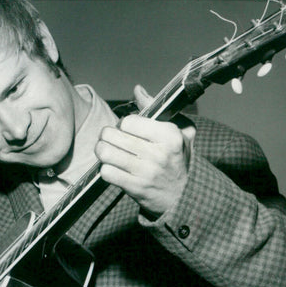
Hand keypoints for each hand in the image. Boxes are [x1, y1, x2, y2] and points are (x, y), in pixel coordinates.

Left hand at [95, 85, 194, 217]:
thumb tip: (137, 90)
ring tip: (108, 152)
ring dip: (102, 151)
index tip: (127, 130)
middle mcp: (158, 153)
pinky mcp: (135, 188)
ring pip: (105, 153)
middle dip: (107, 136)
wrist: (183, 196)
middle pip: (112, 135)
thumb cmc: (177, 158)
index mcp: (170, 135)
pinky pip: (106, 172)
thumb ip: (156, 108)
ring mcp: (145, 172)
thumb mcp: (178, 130)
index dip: (123, 124)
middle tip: (112, 140)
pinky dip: (106, 169)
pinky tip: (114, 168)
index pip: (129, 121)